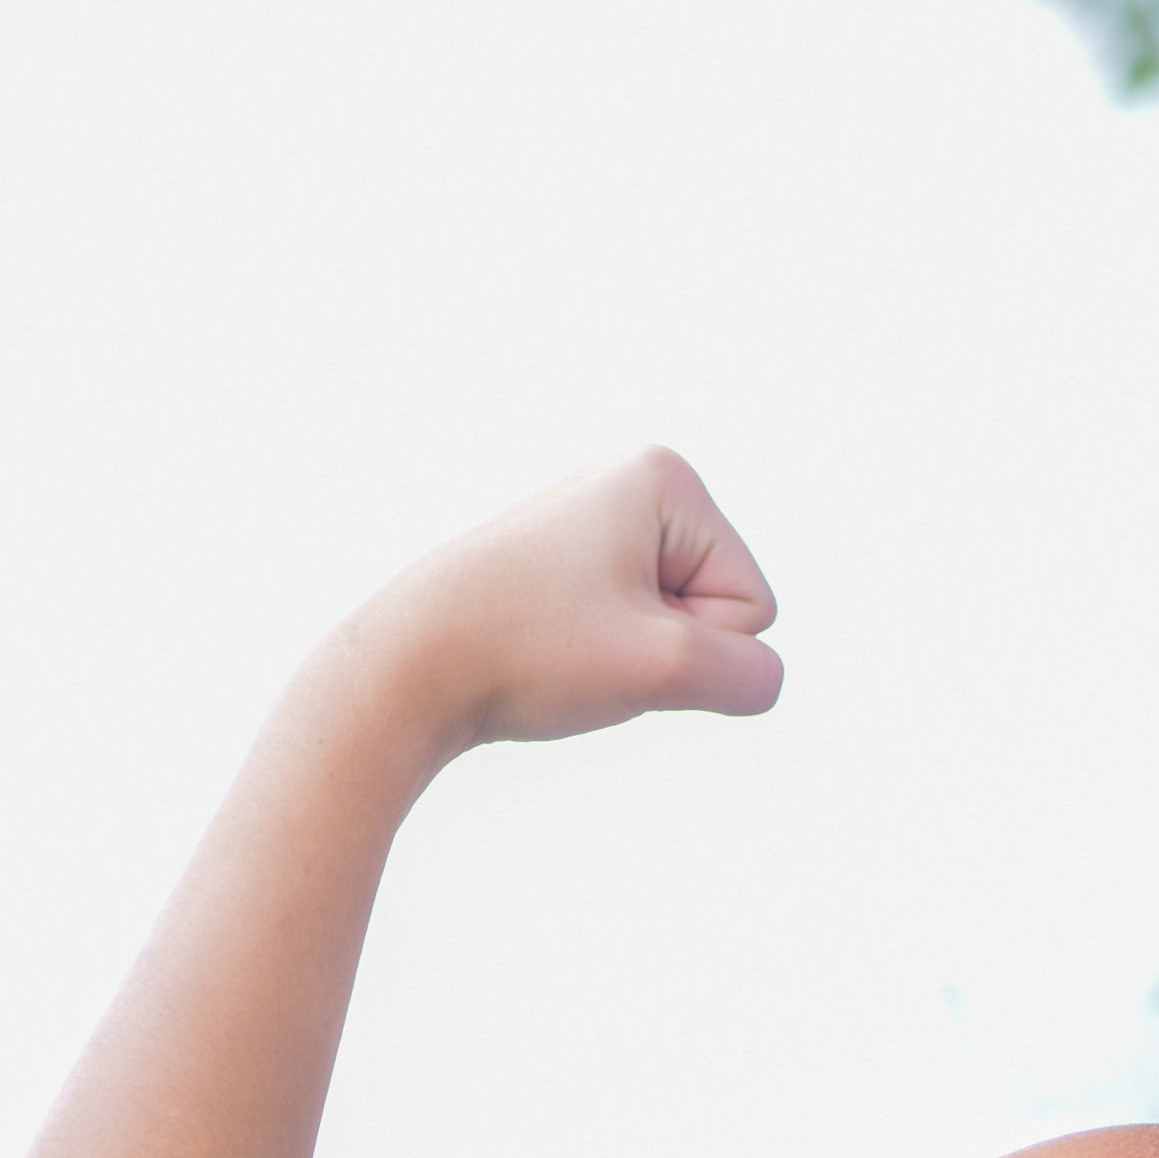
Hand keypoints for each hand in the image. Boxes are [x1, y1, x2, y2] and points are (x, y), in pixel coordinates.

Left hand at [347, 448, 781, 752]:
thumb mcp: (665, 669)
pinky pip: (631, 632)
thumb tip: (756, 679)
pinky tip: (546, 652)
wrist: (403, 668)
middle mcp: (631, 483)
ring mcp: (596, 523)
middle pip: (719, 608)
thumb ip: (750, 676)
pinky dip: (601, 660)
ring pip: (674, 628)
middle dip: (663, 650)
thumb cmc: (526, 653)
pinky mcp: (568, 564)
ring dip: (630, 660)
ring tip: (557, 649)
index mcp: (664, 478)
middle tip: (579, 646)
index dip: (691, 645)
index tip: (608, 635)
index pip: (752, 603)